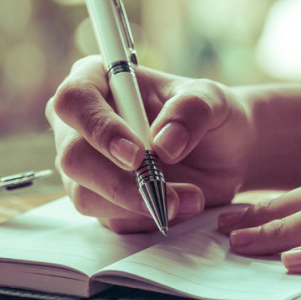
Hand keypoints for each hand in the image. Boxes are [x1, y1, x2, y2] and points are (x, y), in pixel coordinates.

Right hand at [45, 56, 253, 232]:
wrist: (228, 152)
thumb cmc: (211, 114)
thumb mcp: (213, 99)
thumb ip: (191, 110)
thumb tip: (163, 143)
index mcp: (99, 80)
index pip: (75, 99)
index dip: (99, 128)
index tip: (136, 154)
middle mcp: (83, 124)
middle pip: (73, 156)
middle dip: (118, 181)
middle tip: (162, 191)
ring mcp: (88, 165)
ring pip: (85, 195)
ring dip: (138, 204)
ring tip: (190, 199)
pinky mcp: (103, 200)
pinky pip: (111, 219)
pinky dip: (148, 218)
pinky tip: (183, 206)